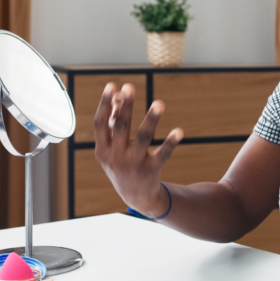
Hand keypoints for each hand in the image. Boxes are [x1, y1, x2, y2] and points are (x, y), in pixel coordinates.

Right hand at [93, 82, 182, 215]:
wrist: (135, 196)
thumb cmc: (121, 162)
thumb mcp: (112, 146)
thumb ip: (114, 120)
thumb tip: (119, 95)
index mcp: (102, 149)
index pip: (100, 123)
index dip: (104, 104)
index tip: (111, 85)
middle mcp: (116, 156)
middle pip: (121, 127)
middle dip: (125, 107)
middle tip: (131, 88)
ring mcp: (134, 163)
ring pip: (143, 138)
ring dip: (151, 120)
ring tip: (159, 103)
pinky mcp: (151, 169)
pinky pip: (162, 154)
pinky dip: (170, 143)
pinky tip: (179, 131)